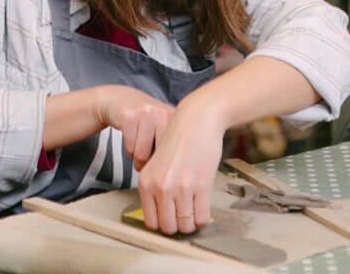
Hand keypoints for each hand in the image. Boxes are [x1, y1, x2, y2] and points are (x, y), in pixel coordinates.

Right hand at [95, 85, 174, 170]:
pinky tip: (130, 143)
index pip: (176, 151)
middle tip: (147, 164)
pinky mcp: (128, 116)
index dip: (167, 163)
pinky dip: (129, 151)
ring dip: (138, 160)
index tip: (162, 164)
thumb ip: (172, 142)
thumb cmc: (143, 119)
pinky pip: (130, 148)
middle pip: (160, 155)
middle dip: (152, 165)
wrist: (118, 99)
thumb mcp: (161, 124)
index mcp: (173, 116)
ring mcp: (145, 112)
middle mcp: (162, 112)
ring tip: (139, 152)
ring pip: (142, 154)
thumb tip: (175, 172)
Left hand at [137, 95, 224, 234]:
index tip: (171, 218)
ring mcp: (181, 187)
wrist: (197, 121)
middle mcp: (160, 186)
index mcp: (146, 182)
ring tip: (194, 211)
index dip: (163, 223)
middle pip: (168, 227)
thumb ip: (155, 187)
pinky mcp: (201, 185)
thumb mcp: (157, 164)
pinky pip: (201, 218)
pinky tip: (203, 207)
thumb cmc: (179, 141)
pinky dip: (203, 218)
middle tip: (184, 216)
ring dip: (191, 223)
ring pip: (186, 225)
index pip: (151, 221)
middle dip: (178, 226)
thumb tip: (161, 215)